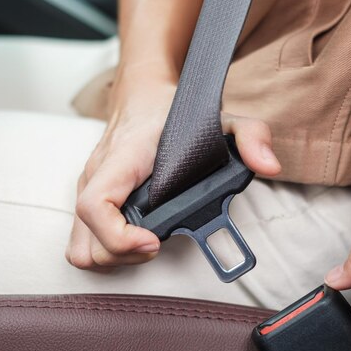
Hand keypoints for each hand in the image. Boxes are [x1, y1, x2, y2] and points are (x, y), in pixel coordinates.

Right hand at [66, 72, 280, 269]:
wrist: (141, 94)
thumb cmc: (171, 109)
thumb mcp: (220, 117)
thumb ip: (250, 136)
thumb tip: (269, 166)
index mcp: (121, 160)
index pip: (95, 207)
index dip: (119, 237)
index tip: (154, 241)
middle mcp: (95, 177)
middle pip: (86, 242)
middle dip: (122, 255)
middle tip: (156, 244)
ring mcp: (88, 188)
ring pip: (80, 248)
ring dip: (113, 257)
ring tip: (145, 244)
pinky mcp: (88, 197)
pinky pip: (84, 239)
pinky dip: (106, 249)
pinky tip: (135, 238)